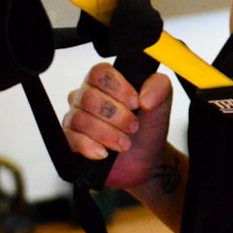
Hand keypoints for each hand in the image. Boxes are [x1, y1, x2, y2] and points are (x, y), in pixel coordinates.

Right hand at [62, 62, 172, 189]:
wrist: (147, 159)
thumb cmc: (148, 128)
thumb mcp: (162, 103)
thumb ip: (159, 87)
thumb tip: (145, 98)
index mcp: (105, 83)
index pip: (99, 73)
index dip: (118, 88)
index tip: (136, 103)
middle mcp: (86, 98)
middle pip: (89, 97)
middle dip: (116, 115)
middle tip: (133, 127)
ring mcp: (76, 119)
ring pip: (80, 119)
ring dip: (107, 134)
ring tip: (125, 143)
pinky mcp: (71, 141)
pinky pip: (70, 139)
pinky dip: (89, 146)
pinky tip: (104, 152)